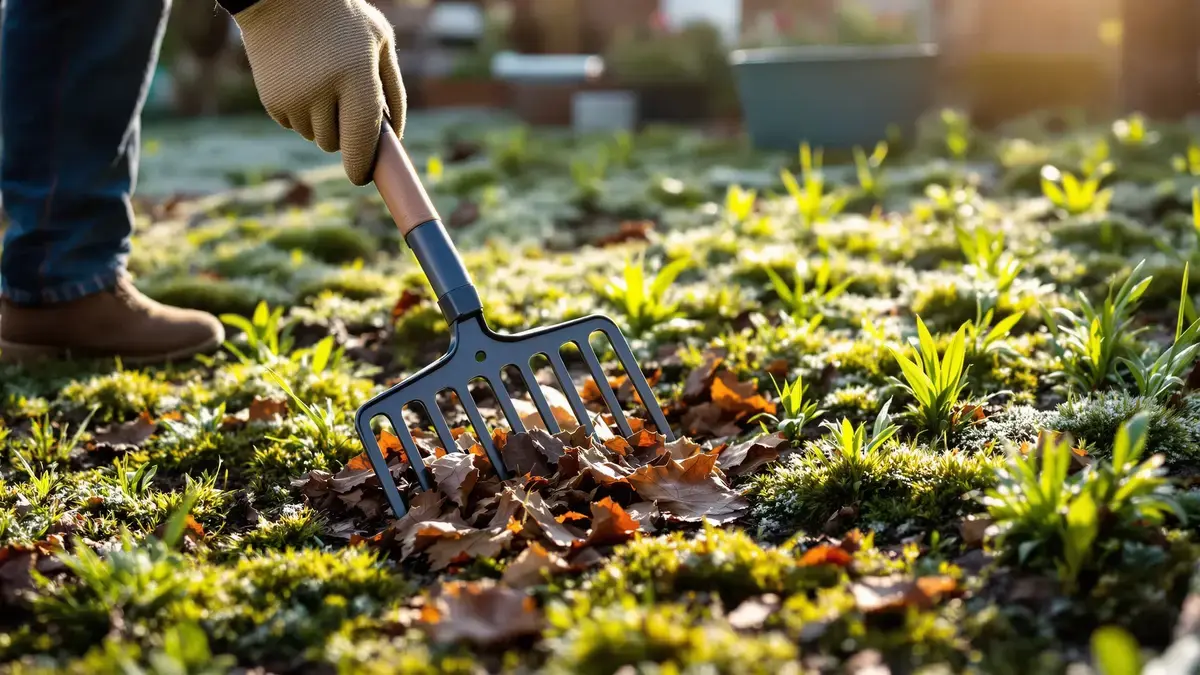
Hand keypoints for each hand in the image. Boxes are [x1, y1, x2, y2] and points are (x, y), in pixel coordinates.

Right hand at [232, 0, 405, 184]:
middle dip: (344, 132)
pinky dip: (302, 112)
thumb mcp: (379, 42)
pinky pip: (294, 125)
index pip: (362, 141)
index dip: (363, 165)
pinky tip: (301, 80)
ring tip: (322, 81)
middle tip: (345, 101)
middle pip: (336, 144)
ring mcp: (294, 98)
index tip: (362, 176)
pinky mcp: (272, 101)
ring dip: (322, 121)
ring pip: (315, 137)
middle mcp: (323, 92)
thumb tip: (395, 139)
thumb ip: (393, 90)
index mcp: (356, 76)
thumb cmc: (342, 18)